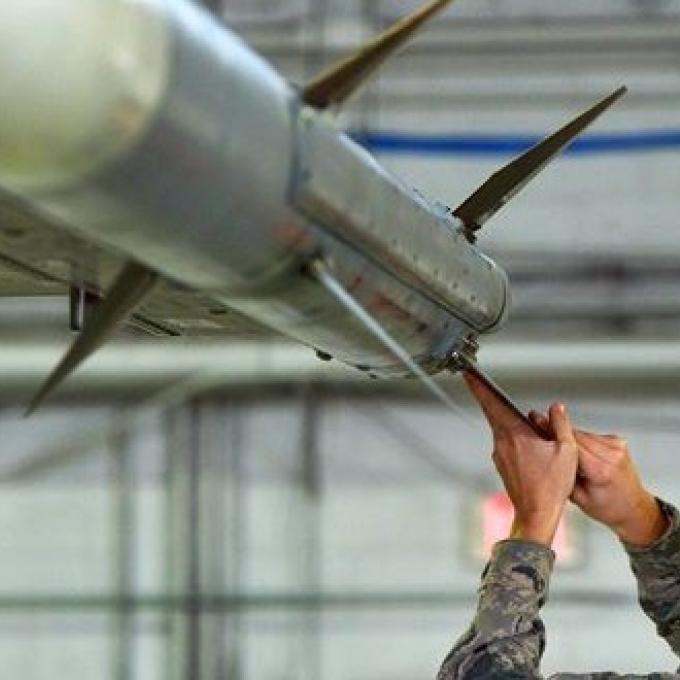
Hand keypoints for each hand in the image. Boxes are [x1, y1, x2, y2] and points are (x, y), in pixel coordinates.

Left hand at [465, 373, 578, 547]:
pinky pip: (505, 442)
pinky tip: (526, 440)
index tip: (469, 375)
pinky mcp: (501, 463)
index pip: (493, 404)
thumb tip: (557, 408)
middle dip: (487, 396)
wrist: (536, 514)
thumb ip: (561, 425)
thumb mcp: (567, 452)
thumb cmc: (551, 486)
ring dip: (506, 419)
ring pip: (501, 428)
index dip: (480, 387)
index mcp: (515, 434)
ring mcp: (499, 454)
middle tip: (477, 380)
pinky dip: (512, 435)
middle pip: (493, 413)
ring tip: (519, 415)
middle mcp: (502, 442)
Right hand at [529, 412, 667, 547]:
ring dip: (567, 436)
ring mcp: (617, 446)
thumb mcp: (578, 498)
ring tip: (554, 441)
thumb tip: (543, 456)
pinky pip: (590, 435)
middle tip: (536, 424)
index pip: (571, 443)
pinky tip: (574, 449)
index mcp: (601, 470)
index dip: (552, 430)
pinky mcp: (617, 441)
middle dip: (556, 430)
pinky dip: (579, 439)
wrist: (634, 509)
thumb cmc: (607, 508)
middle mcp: (612, 454)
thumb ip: (562, 474)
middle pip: (575, 434)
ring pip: (582, 433)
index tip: (537, 420)